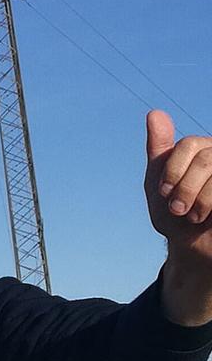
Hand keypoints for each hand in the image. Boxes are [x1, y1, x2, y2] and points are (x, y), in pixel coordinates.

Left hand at [144, 110, 211, 323]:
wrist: (193, 247)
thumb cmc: (174, 215)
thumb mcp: (158, 184)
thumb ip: (159, 151)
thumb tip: (154, 113)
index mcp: (202, 149)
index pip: (188, 145)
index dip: (172, 170)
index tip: (163, 192)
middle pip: (204, 159)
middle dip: (184, 188)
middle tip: (178, 209)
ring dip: (201, 200)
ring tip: (195, 216)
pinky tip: (209, 217)